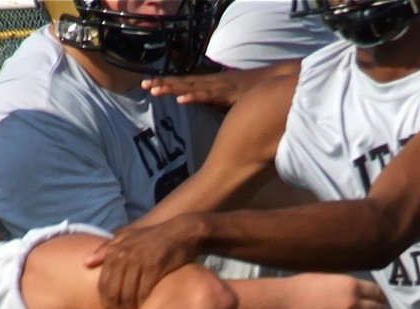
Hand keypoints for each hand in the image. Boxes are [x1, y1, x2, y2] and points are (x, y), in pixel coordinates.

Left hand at [86, 219, 202, 308]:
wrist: (182, 232)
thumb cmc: (153, 237)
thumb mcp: (128, 236)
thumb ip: (106, 249)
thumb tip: (86, 263)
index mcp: (115, 250)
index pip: (103, 284)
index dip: (106, 303)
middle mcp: (124, 256)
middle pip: (114, 293)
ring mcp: (139, 262)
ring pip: (128, 296)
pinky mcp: (155, 268)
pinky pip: (144, 294)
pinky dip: (143, 306)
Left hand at [141, 64, 296, 109]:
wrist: (276, 82)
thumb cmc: (255, 94)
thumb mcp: (233, 100)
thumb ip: (220, 105)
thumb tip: (211, 115)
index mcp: (213, 85)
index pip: (187, 84)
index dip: (169, 84)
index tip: (150, 86)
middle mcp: (213, 83)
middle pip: (184, 84)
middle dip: (164, 84)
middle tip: (143, 86)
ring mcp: (219, 87)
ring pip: (192, 88)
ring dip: (173, 89)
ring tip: (154, 90)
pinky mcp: (227, 93)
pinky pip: (208, 96)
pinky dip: (194, 97)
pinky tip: (181, 100)